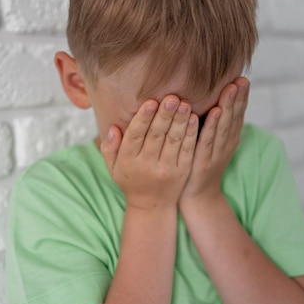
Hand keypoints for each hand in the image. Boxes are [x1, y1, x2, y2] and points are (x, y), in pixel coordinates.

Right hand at [101, 95, 197, 209]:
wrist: (151, 206)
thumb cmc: (131, 180)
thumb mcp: (113, 167)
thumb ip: (110, 147)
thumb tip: (113, 127)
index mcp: (128, 160)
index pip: (135, 135)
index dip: (144, 118)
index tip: (151, 102)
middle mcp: (147, 165)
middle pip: (157, 136)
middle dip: (165, 115)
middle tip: (171, 97)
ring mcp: (166, 169)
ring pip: (174, 141)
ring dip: (180, 121)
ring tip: (184, 103)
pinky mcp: (182, 172)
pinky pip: (187, 150)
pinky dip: (191, 134)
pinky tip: (194, 119)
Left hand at [179, 77, 249, 204]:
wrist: (197, 196)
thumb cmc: (200, 164)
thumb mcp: (210, 142)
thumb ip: (213, 123)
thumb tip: (212, 98)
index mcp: (229, 138)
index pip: (237, 115)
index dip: (241, 98)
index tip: (243, 78)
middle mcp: (226, 144)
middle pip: (234, 118)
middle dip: (238, 98)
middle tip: (242, 79)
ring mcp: (216, 153)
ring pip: (224, 127)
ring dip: (228, 107)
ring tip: (231, 89)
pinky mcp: (203, 161)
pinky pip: (207, 141)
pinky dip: (211, 126)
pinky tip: (214, 111)